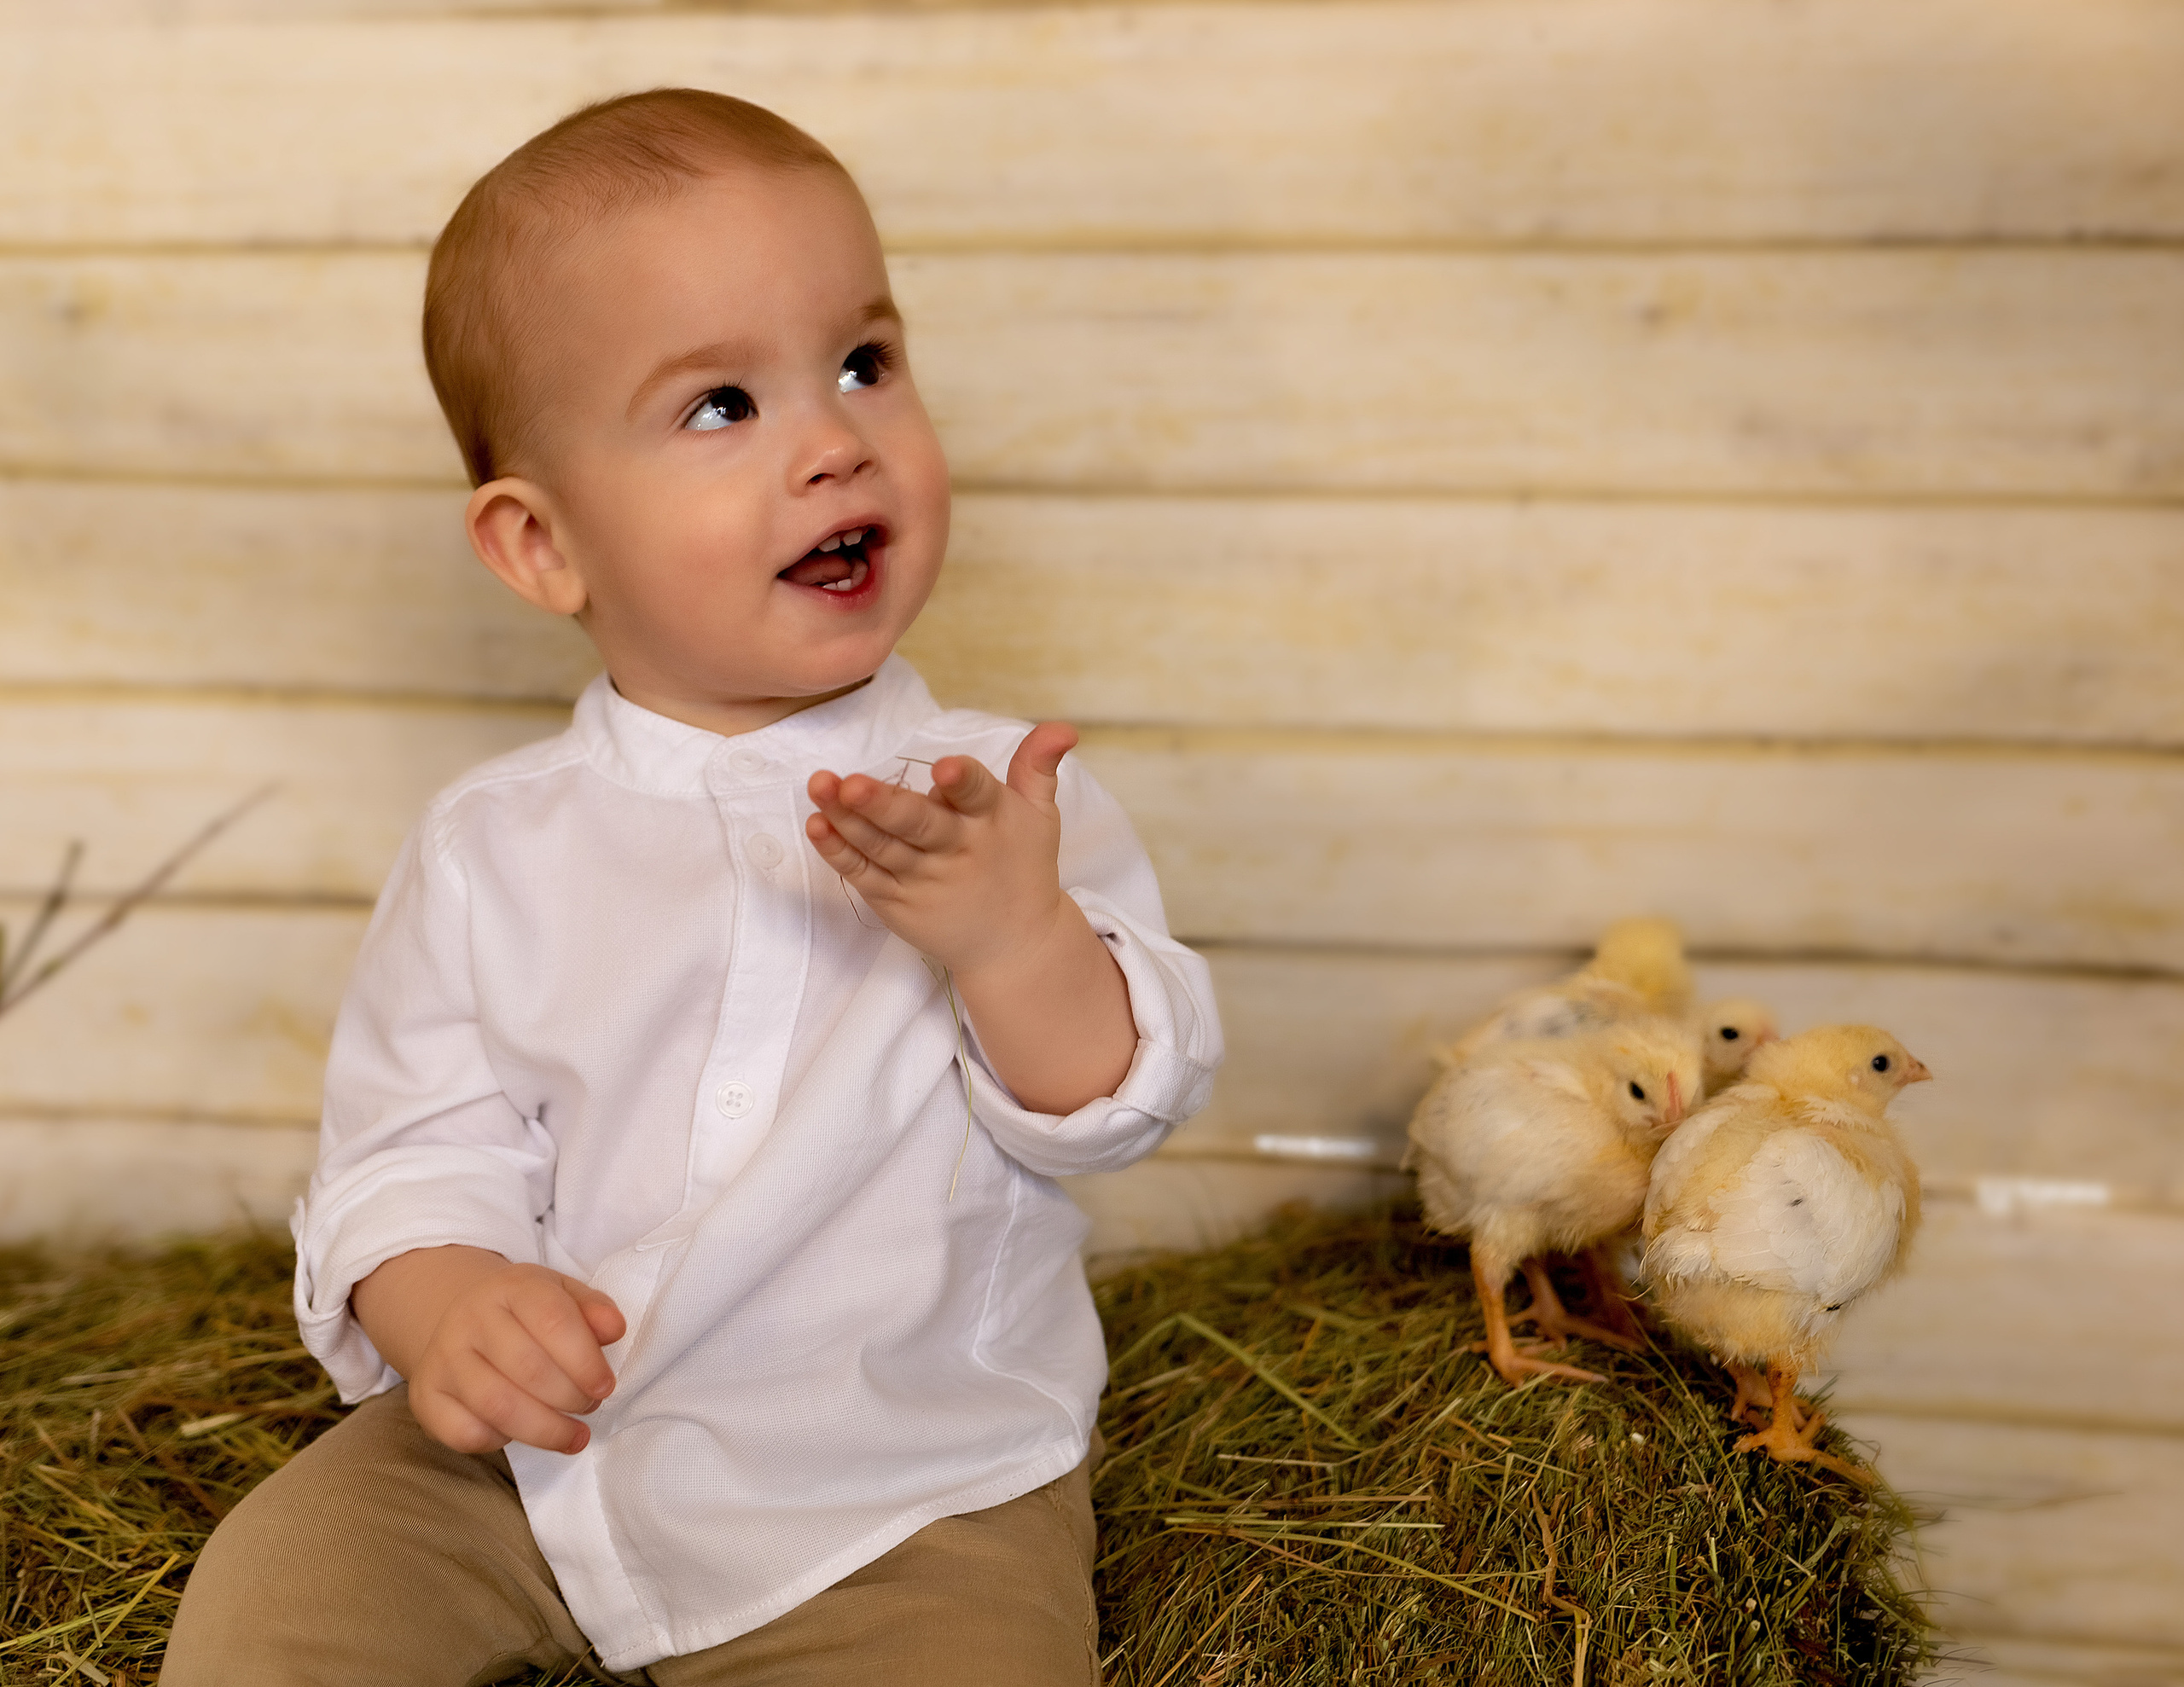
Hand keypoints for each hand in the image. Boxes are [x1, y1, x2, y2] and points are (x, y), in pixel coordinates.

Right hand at [351, 1245, 625, 1456]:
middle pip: (527, 1368)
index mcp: (511, 1287)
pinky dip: (499, 1441)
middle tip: (589, 1407)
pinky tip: (520, 1433)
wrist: (460, 1317)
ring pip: (497, 1405)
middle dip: (570, 1398)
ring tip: (573, 1435)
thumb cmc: (526, 1312)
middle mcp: (470, 1319)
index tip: (605, 1386)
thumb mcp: (563, 1295)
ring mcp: (443, 1358)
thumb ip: (593, 1309)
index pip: (553, 1320)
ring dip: (545, 1429)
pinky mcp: (426, 1397)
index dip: (586, 1360)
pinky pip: (464, 1433)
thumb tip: (614, 1329)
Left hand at [805, 721, 1079, 979]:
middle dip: (884, 805)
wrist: (1014, 946)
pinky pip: (864, 875)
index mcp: (993, 821)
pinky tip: (817, 826)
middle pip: (918, 826)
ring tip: (820, 788)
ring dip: (847, 820)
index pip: (978, 795)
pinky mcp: (898, 903)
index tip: (944, 770)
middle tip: (851, 783)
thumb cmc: (1023, 867)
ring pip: (882, 848)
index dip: (962, 783)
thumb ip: (1038, 766)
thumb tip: (1064, 726)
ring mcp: (924, 881)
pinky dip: (839, 853)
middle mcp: (957, 851)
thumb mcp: (1040, 815)